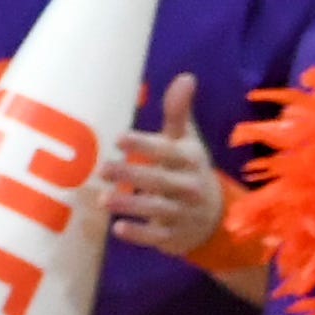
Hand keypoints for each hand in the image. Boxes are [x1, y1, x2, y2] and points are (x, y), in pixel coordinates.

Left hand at [110, 73, 226, 258]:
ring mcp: (181, 213)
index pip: (167, 150)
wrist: (213, 218)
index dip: (144, 144)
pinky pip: (155, 236)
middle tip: (101, 168)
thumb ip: (178, 114)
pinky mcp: (172, 237)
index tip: (119, 137)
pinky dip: (138, 234)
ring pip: (155, 209)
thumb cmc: (189, 171)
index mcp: (191, 159)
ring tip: (102, 199)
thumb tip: (185, 77)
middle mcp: (188, 185)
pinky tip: (116, 228)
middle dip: (131, 174)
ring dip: (130, 204)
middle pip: (158, 179)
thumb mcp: (187, 143)